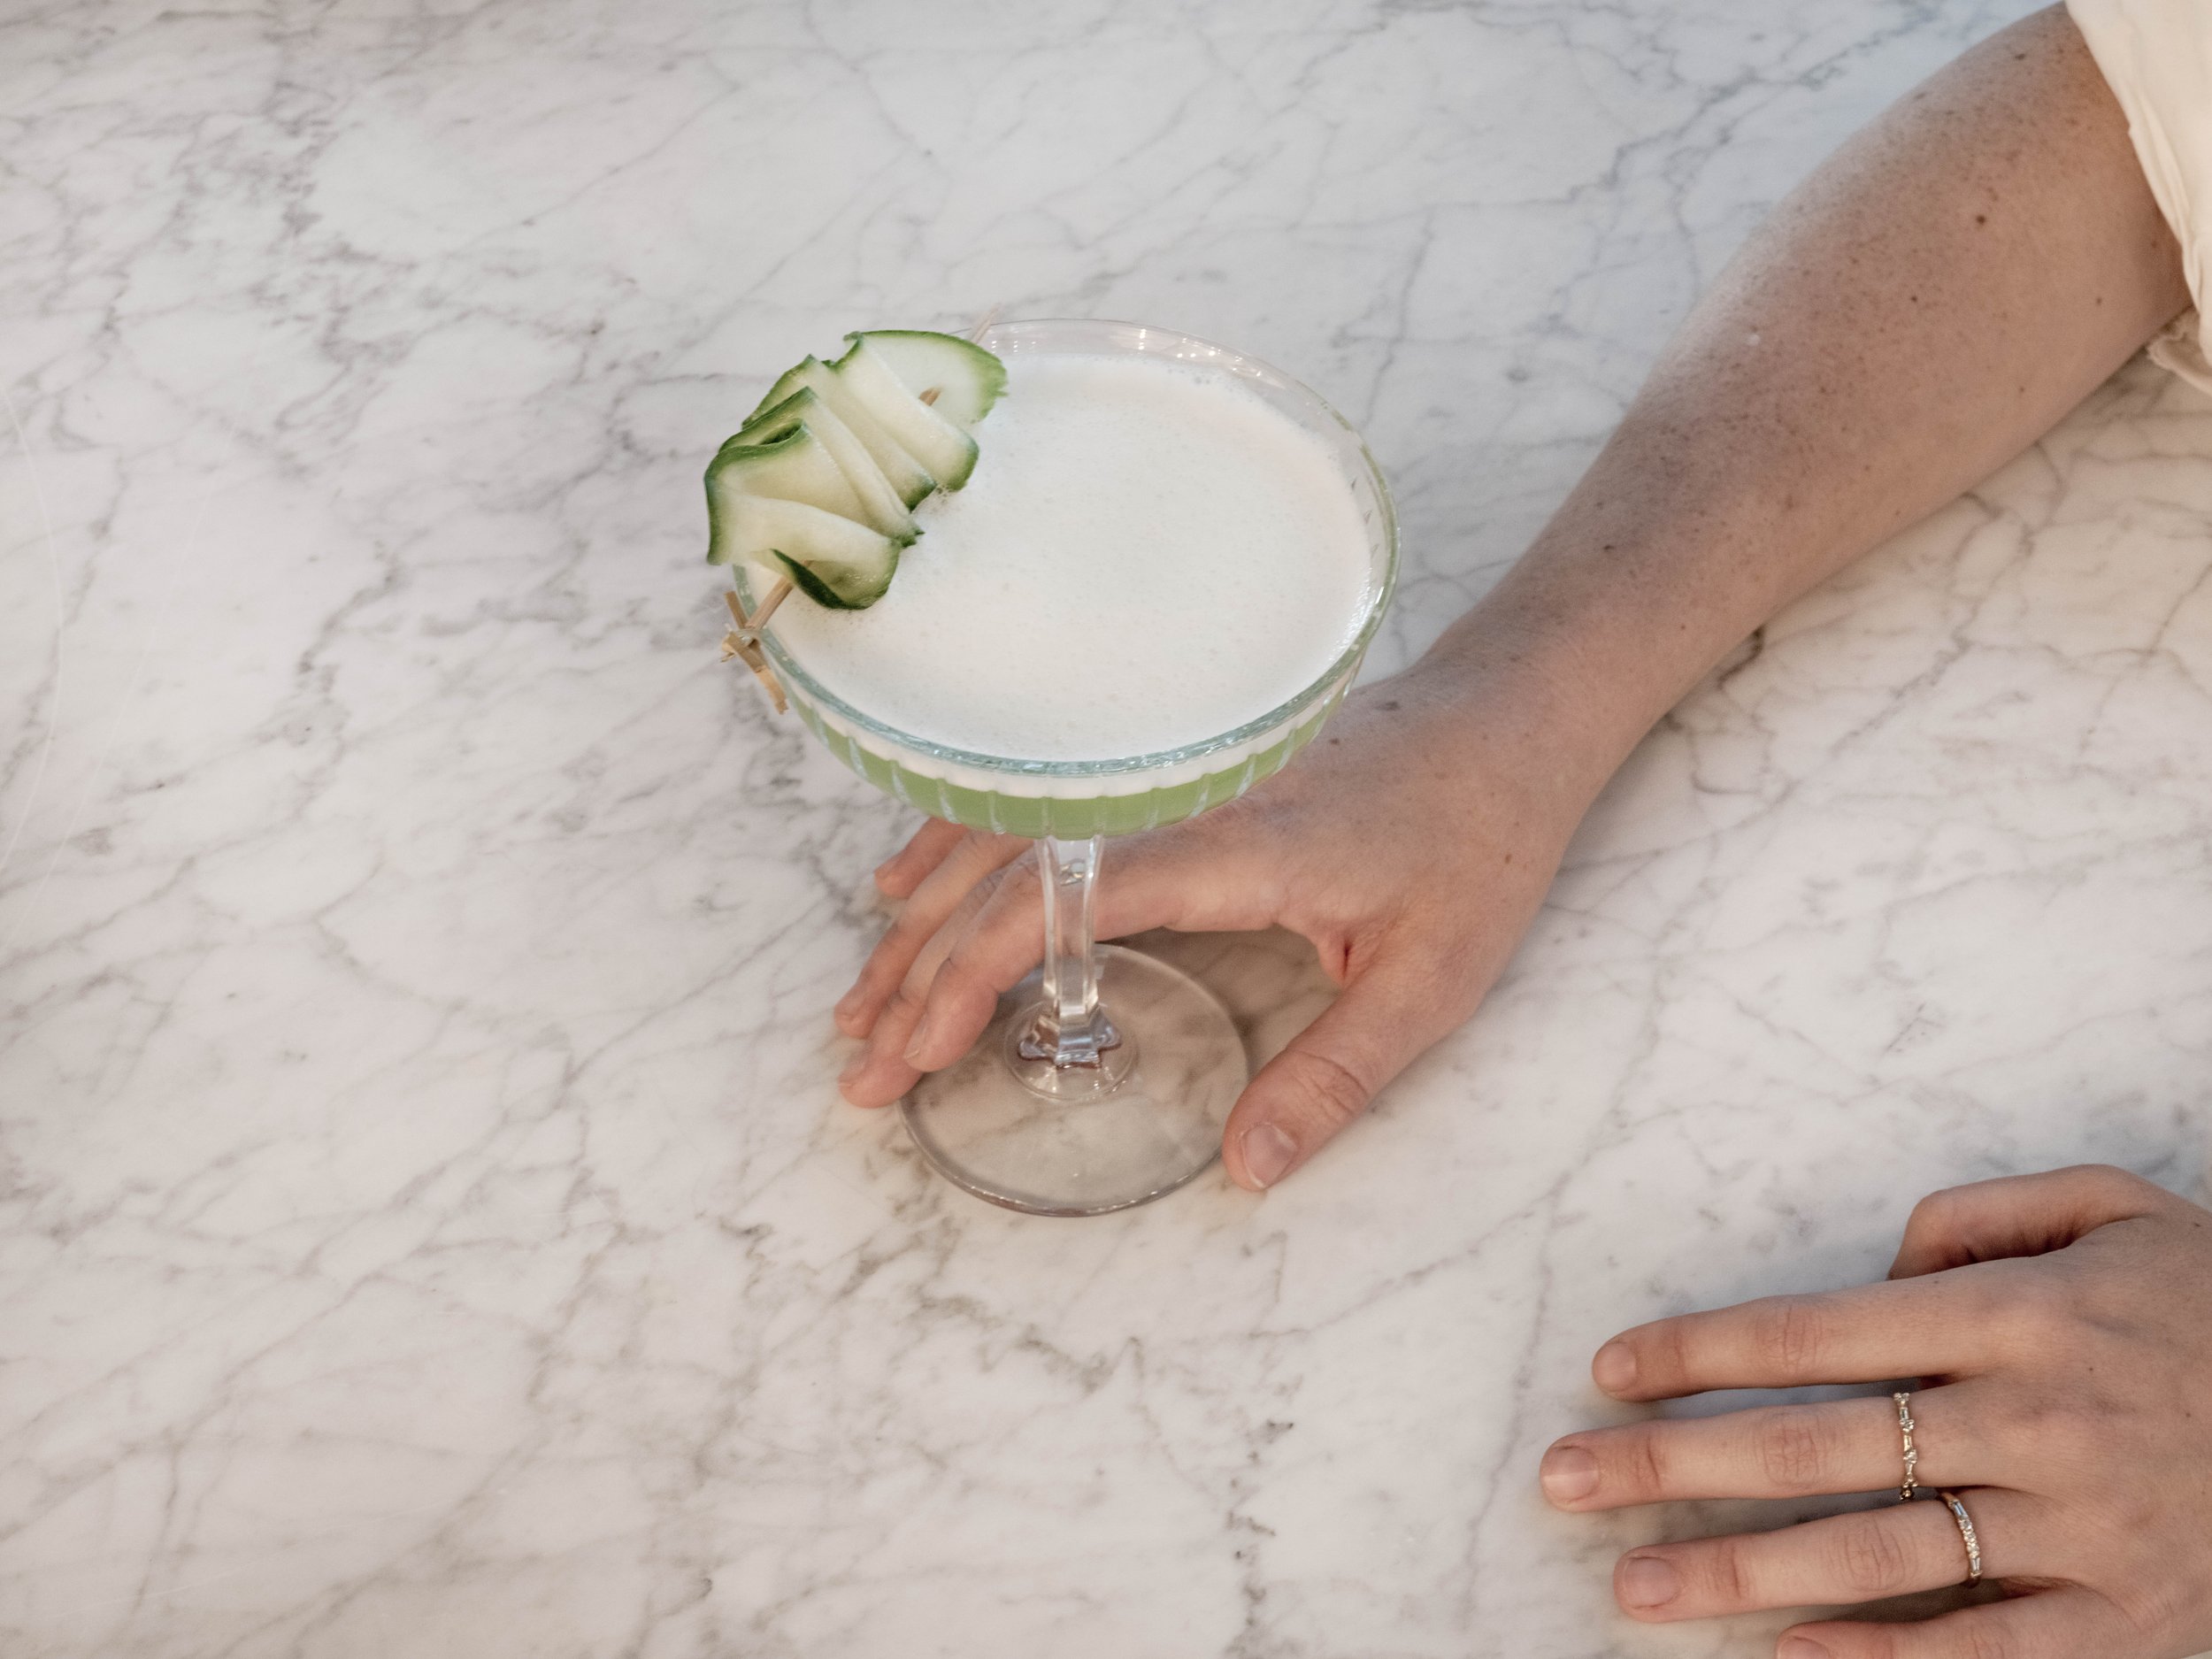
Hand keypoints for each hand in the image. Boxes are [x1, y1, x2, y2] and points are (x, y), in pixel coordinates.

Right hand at [830, 658, 1600, 1187]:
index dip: (969, 974)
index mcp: (1227, 846)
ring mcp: (1162, 774)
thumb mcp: (1429, 983)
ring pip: (1004, 835)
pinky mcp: (1167, 770)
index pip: (1056, 901)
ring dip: (920, 919)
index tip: (919, 1053)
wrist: (1507, 721)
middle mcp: (1173, 797)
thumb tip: (1243, 1174)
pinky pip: (1036, 804)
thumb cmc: (1478, 842)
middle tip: (862, 1071)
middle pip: (1002, 873)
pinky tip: (912, 888)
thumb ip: (1334, 1079)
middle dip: (918, 974)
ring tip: (863, 1002)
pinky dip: (958, 850)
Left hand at [1538, 1165, 2211, 1656]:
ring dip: (1742, 1578)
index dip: (1701, 1353)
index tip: (1611, 1372)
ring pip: (1876, 1556)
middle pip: (1815, 1448)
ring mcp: (2084, 1526)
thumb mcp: (2116, 1209)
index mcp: (2018, 1315)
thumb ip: (1983, 1218)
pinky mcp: (2133, 1619)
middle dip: (1673, 1467)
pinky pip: (1989, 1651)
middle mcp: (2036, 1418)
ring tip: (1635, 1590)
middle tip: (1564, 1484)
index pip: (1815, 1332)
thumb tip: (1878, 1270)